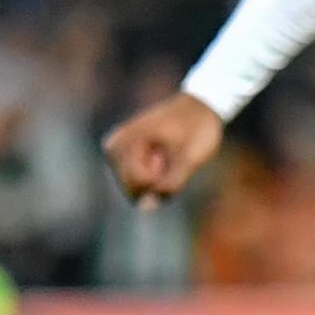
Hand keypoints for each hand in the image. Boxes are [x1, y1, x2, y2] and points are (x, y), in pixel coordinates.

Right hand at [104, 90, 226, 205]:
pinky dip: (151, 177)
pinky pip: (135, 181)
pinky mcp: (123, 154)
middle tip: (169, 156)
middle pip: (131, 187)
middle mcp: (114, 145)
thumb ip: (169, 184)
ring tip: (166, 155)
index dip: (160, 178)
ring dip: (153, 180)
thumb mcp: (190, 157)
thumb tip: (145, 208)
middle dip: (155, 181)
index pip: (138, 181)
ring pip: (133, 187)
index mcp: (126, 139)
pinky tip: (161, 159)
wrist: (199, 106)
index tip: (171, 156)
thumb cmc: (196, 128)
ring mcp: (117, 149)